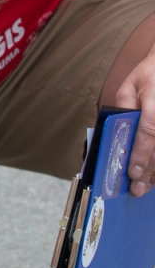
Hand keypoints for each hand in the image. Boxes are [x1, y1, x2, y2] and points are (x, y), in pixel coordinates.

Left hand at [117, 52, 154, 196]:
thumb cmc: (146, 77)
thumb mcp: (127, 88)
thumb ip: (123, 111)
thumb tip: (116, 137)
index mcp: (153, 103)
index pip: (149, 132)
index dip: (141, 154)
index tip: (133, 173)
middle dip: (149, 171)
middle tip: (138, 189)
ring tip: (146, 187)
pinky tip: (154, 176)